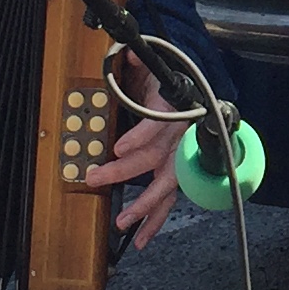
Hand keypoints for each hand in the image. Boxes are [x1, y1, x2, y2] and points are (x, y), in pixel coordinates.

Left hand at [82, 50, 184, 249]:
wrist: (192, 94)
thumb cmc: (169, 84)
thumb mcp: (153, 68)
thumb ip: (139, 62)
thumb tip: (126, 52)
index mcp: (173, 110)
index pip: (158, 124)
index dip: (140, 136)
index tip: (118, 148)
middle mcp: (179, 138)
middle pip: (154, 158)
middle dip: (123, 172)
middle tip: (96, 178)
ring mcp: (180, 158)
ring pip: (166, 186)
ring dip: (144, 206)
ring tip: (123, 222)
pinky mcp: (177, 173)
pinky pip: (168, 200)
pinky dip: (155, 221)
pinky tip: (141, 238)